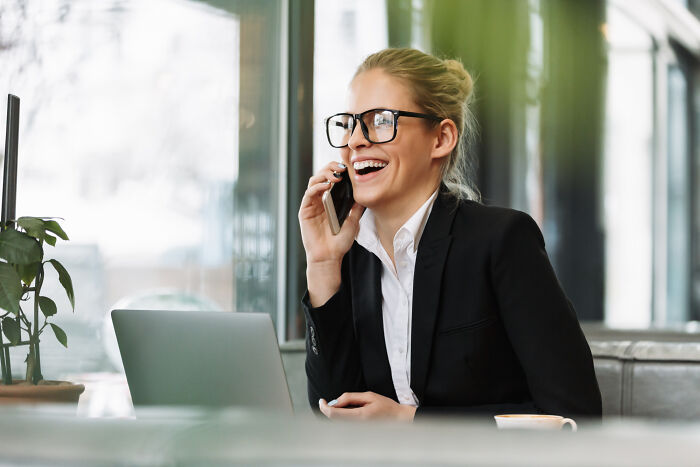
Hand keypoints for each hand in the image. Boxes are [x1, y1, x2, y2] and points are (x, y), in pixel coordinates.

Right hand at [299, 162, 363, 305]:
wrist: (329, 256)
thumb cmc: (339, 242)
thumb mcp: (353, 221)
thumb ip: (356, 207)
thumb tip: (364, 194)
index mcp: (330, 201)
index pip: (332, 179)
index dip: (338, 170)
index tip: (348, 167)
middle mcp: (320, 200)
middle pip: (322, 176)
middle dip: (330, 168)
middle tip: (341, 168)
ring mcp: (311, 204)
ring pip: (314, 181)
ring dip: (324, 174)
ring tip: (336, 175)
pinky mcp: (305, 211)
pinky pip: (309, 194)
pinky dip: (317, 187)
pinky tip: (326, 186)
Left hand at [318, 392, 416, 421]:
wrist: (398, 419)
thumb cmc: (386, 406)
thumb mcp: (369, 396)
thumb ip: (351, 398)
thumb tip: (336, 401)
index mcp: (360, 416)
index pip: (335, 414)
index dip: (324, 407)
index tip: (321, 401)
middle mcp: (357, 426)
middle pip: (333, 419)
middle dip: (328, 409)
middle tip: (327, 401)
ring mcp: (357, 430)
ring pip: (338, 422)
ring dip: (334, 413)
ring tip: (343, 405)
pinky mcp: (358, 431)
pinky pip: (344, 424)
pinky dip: (340, 416)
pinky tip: (347, 411)